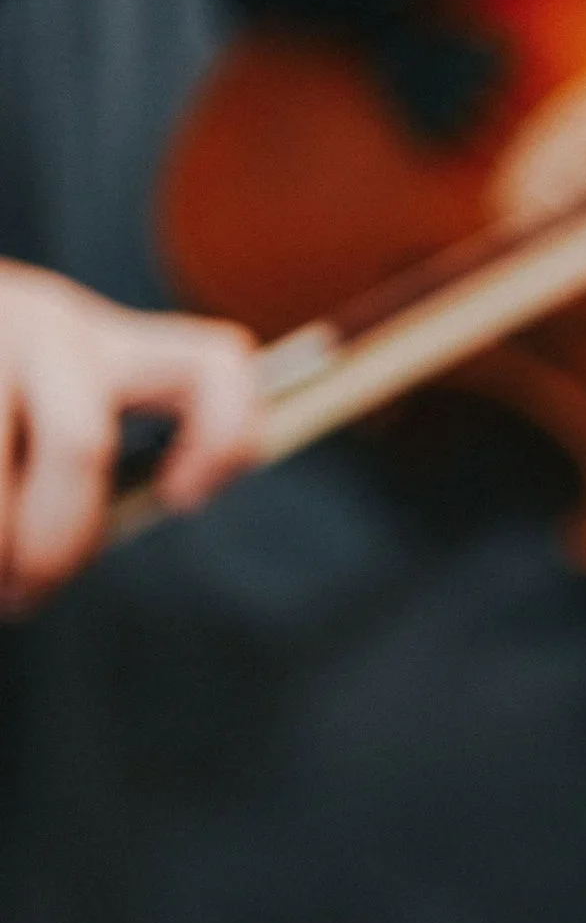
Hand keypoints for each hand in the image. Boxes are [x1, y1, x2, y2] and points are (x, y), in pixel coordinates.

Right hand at [0, 261, 260, 607]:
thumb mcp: (40, 401)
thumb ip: (71, 458)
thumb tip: (59, 565)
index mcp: (103, 342)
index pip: (214, 363)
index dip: (224, 438)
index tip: (183, 500)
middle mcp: (47, 325)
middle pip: (79, 446)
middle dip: (55, 546)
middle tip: (24, 596)